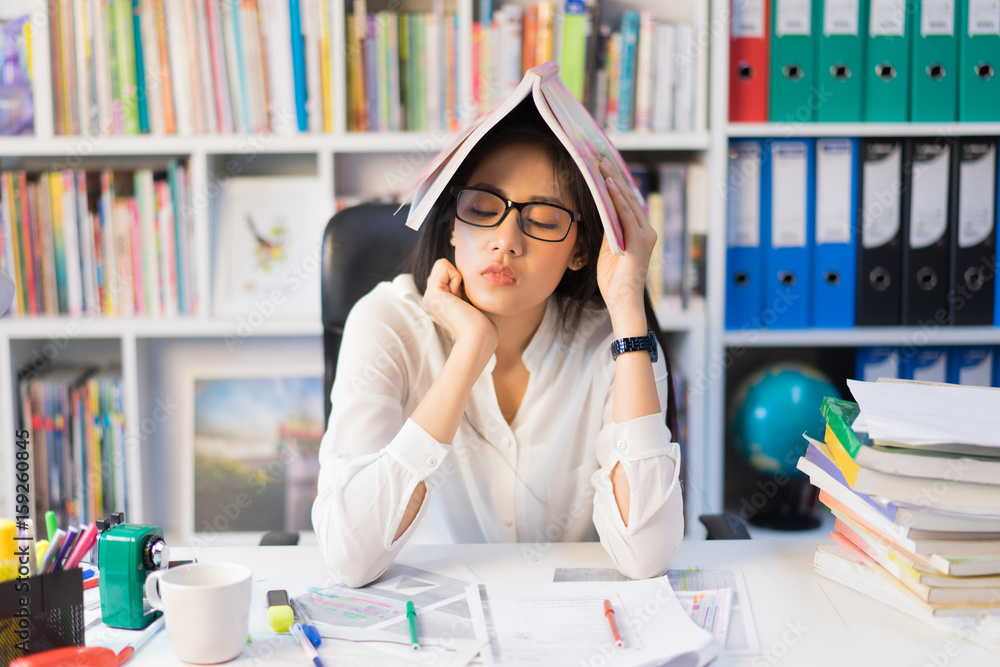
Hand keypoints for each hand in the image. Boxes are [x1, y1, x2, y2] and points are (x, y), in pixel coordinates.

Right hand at [423, 258, 497, 351]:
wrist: (479, 339)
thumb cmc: (482, 326)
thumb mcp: (470, 304)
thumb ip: (463, 291)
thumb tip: (464, 275)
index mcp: (438, 303)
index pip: (445, 273)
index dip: (460, 281)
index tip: (466, 302)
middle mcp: (430, 300)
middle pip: (442, 267)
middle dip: (458, 278)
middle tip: (464, 301)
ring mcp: (429, 297)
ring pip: (442, 264)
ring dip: (458, 279)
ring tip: (461, 301)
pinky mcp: (433, 293)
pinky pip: (444, 266)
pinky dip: (456, 278)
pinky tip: (459, 298)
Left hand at [596, 158, 655, 328]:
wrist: (622, 300)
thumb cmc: (614, 280)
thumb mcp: (609, 249)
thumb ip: (610, 230)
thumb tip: (603, 211)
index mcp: (640, 232)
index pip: (627, 203)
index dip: (616, 184)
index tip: (604, 169)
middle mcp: (646, 230)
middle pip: (629, 198)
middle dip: (614, 177)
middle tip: (601, 160)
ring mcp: (645, 234)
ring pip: (628, 202)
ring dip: (614, 182)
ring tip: (602, 166)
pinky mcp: (640, 240)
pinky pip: (627, 214)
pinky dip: (617, 198)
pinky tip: (609, 185)